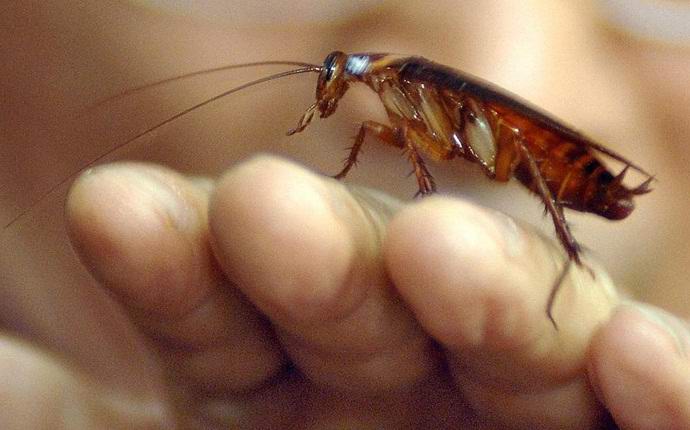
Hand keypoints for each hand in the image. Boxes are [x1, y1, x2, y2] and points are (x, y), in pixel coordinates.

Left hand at [4, 155, 688, 428]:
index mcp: (276, 372)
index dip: (174, 264)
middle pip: (368, 303)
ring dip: (491, 290)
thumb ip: (64, 418)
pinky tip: (637, 356)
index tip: (110, 209)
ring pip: (509, 337)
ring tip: (439, 256)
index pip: (219, 307)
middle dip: (328, 258)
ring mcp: (496, 410)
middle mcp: (389, 375)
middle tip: (264, 211)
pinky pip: (631, 411)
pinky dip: (650, 388)